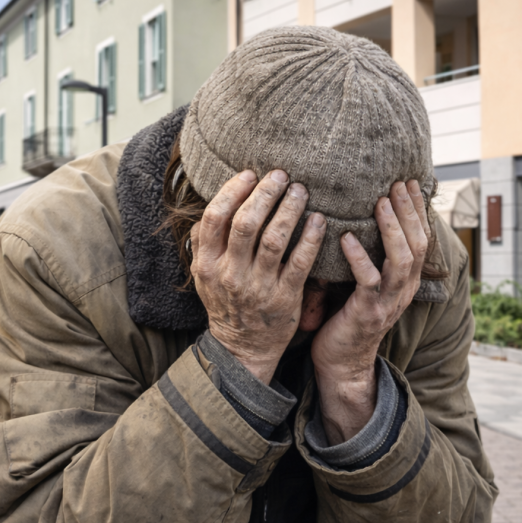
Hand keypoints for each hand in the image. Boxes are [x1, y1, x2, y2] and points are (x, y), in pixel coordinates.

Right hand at [191, 170, 325, 384]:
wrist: (242, 348)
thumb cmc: (226, 304)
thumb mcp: (203, 277)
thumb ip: (204, 244)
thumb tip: (211, 207)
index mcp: (207, 264)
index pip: (215, 218)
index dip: (232, 191)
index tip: (249, 174)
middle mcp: (230, 274)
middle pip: (246, 224)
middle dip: (265, 194)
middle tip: (281, 175)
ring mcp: (258, 287)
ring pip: (275, 239)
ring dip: (289, 209)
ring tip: (301, 190)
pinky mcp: (284, 297)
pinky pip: (300, 262)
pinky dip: (310, 238)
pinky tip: (318, 220)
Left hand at [311, 180, 430, 444]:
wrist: (340, 364)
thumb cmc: (344, 318)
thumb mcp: (361, 284)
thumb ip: (365, 256)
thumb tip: (352, 217)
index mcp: (405, 281)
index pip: (420, 238)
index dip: (417, 210)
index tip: (408, 182)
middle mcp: (403, 290)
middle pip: (418, 244)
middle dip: (409, 211)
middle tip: (397, 184)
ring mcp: (388, 303)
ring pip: (401, 260)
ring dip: (391, 229)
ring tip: (379, 203)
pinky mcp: (366, 313)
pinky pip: (368, 282)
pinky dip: (358, 258)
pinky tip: (346, 238)